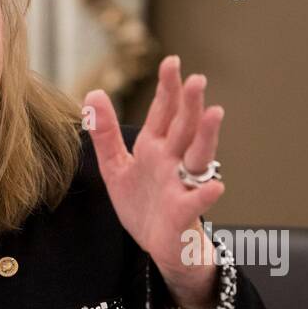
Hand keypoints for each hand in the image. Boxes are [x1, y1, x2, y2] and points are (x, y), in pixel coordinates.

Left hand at [84, 55, 224, 308]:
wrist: (159, 247)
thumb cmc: (143, 205)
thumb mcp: (116, 167)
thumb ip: (105, 133)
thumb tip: (92, 94)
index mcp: (155, 149)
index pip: (163, 113)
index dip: (167, 89)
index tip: (171, 61)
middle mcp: (172, 162)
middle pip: (183, 128)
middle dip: (189, 104)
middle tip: (197, 79)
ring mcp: (182, 186)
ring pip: (198, 157)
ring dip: (207, 136)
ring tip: (215, 113)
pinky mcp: (184, 214)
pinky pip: (196, 202)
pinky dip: (205, 194)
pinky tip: (214, 185)